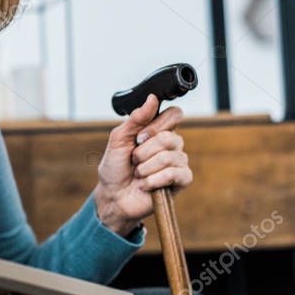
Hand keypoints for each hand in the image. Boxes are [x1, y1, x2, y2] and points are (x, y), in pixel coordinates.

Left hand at [93, 93, 192, 234]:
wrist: (113, 196)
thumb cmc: (115, 167)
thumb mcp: (118, 139)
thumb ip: (135, 119)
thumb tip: (152, 98)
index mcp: (158, 131)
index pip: (174, 114)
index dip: (157, 124)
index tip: (139, 137)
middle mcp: (172, 144)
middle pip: (169, 137)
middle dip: (144, 151)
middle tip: (134, 160)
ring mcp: (178, 162)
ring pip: (169, 157)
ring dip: (145, 168)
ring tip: (138, 174)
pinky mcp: (181, 181)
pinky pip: (174, 173)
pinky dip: (154, 180)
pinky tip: (146, 185)